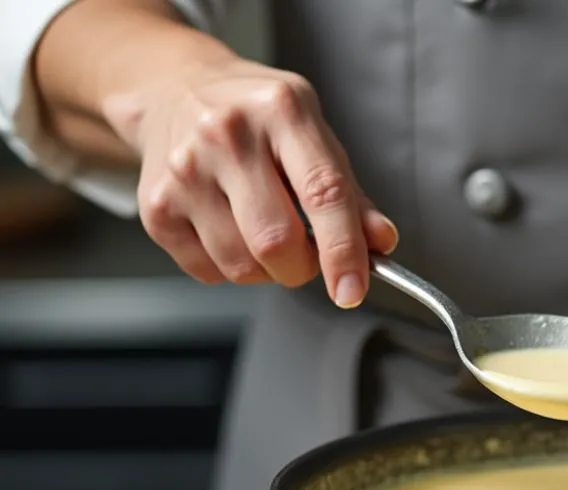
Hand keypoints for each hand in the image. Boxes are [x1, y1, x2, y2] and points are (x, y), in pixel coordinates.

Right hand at [103, 55, 397, 307]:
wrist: (175, 89)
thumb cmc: (258, 119)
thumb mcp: (314, 136)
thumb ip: (351, 194)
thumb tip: (380, 242)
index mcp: (282, 110)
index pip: (323, 194)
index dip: (343, 252)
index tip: (352, 290)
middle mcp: (226, 134)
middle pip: (277, 241)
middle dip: (303, 267)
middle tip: (306, 253)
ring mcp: (184, 170)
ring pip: (242, 265)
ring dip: (268, 271)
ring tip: (265, 234)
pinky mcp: (155, 205)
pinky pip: (209, 271)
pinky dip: (231, 268)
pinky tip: (230, 230)